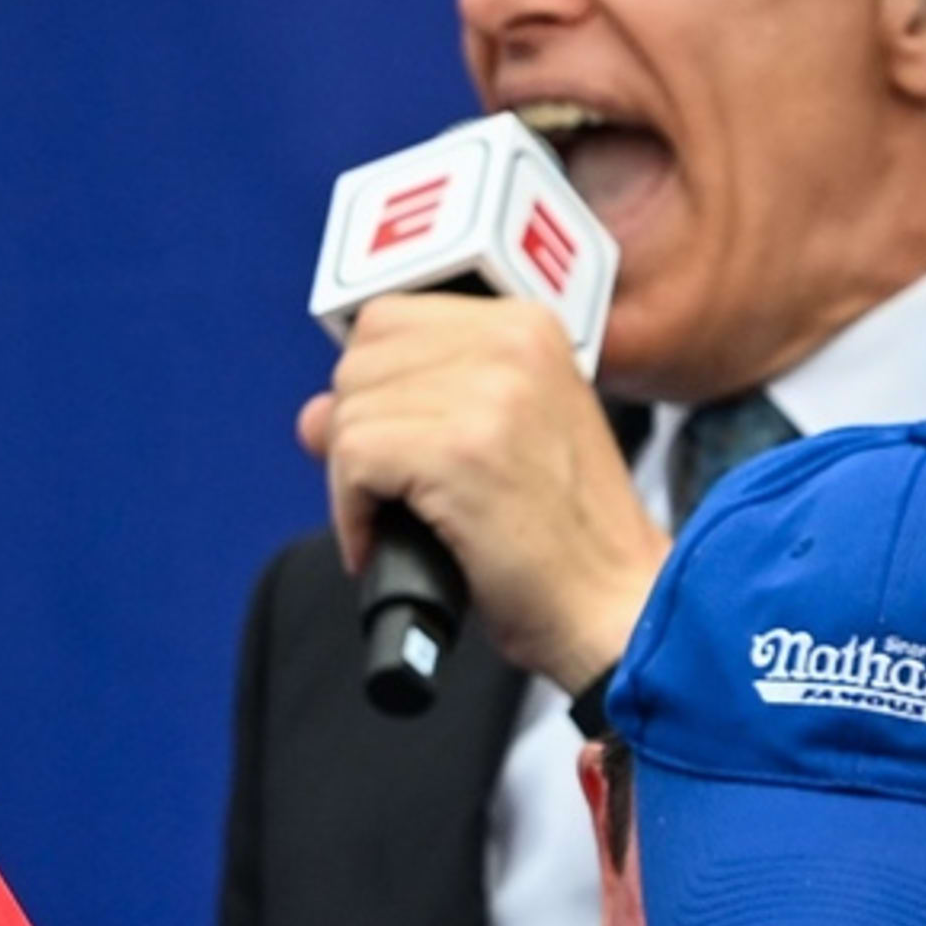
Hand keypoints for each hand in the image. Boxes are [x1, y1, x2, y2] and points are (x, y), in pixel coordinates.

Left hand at [297, 291, 666, 691]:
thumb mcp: (489, 444)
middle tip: (393, 494)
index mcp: (526, 326)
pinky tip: (383, 542)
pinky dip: (351, 512)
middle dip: (357, 436)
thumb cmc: (558, 539)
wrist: (613, 604)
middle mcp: (511, 342)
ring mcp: (488, 393)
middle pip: (357, 365)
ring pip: (347, 414)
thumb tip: (312, 415)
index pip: (386, 321)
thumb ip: (407, 409)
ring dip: (351, 481)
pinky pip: (352, 459)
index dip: (371, 390)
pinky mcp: (459, 450)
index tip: (393, 444)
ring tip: (397, 521)